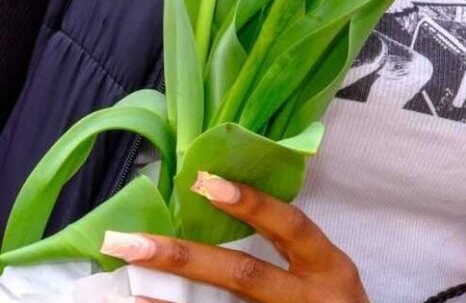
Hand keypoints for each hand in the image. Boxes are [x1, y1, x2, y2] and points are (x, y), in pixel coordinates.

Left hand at [100, 171, 366, 302]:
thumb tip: (224, 216)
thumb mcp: (327, 275)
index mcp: (330, 268)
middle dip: (184, 256)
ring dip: (170, 295)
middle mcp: (309, 296)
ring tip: (128, 277)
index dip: (252, 204)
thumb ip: (291, 253)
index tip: (204, 181)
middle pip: (244, 274)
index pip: (292, 227)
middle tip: (129, 241)